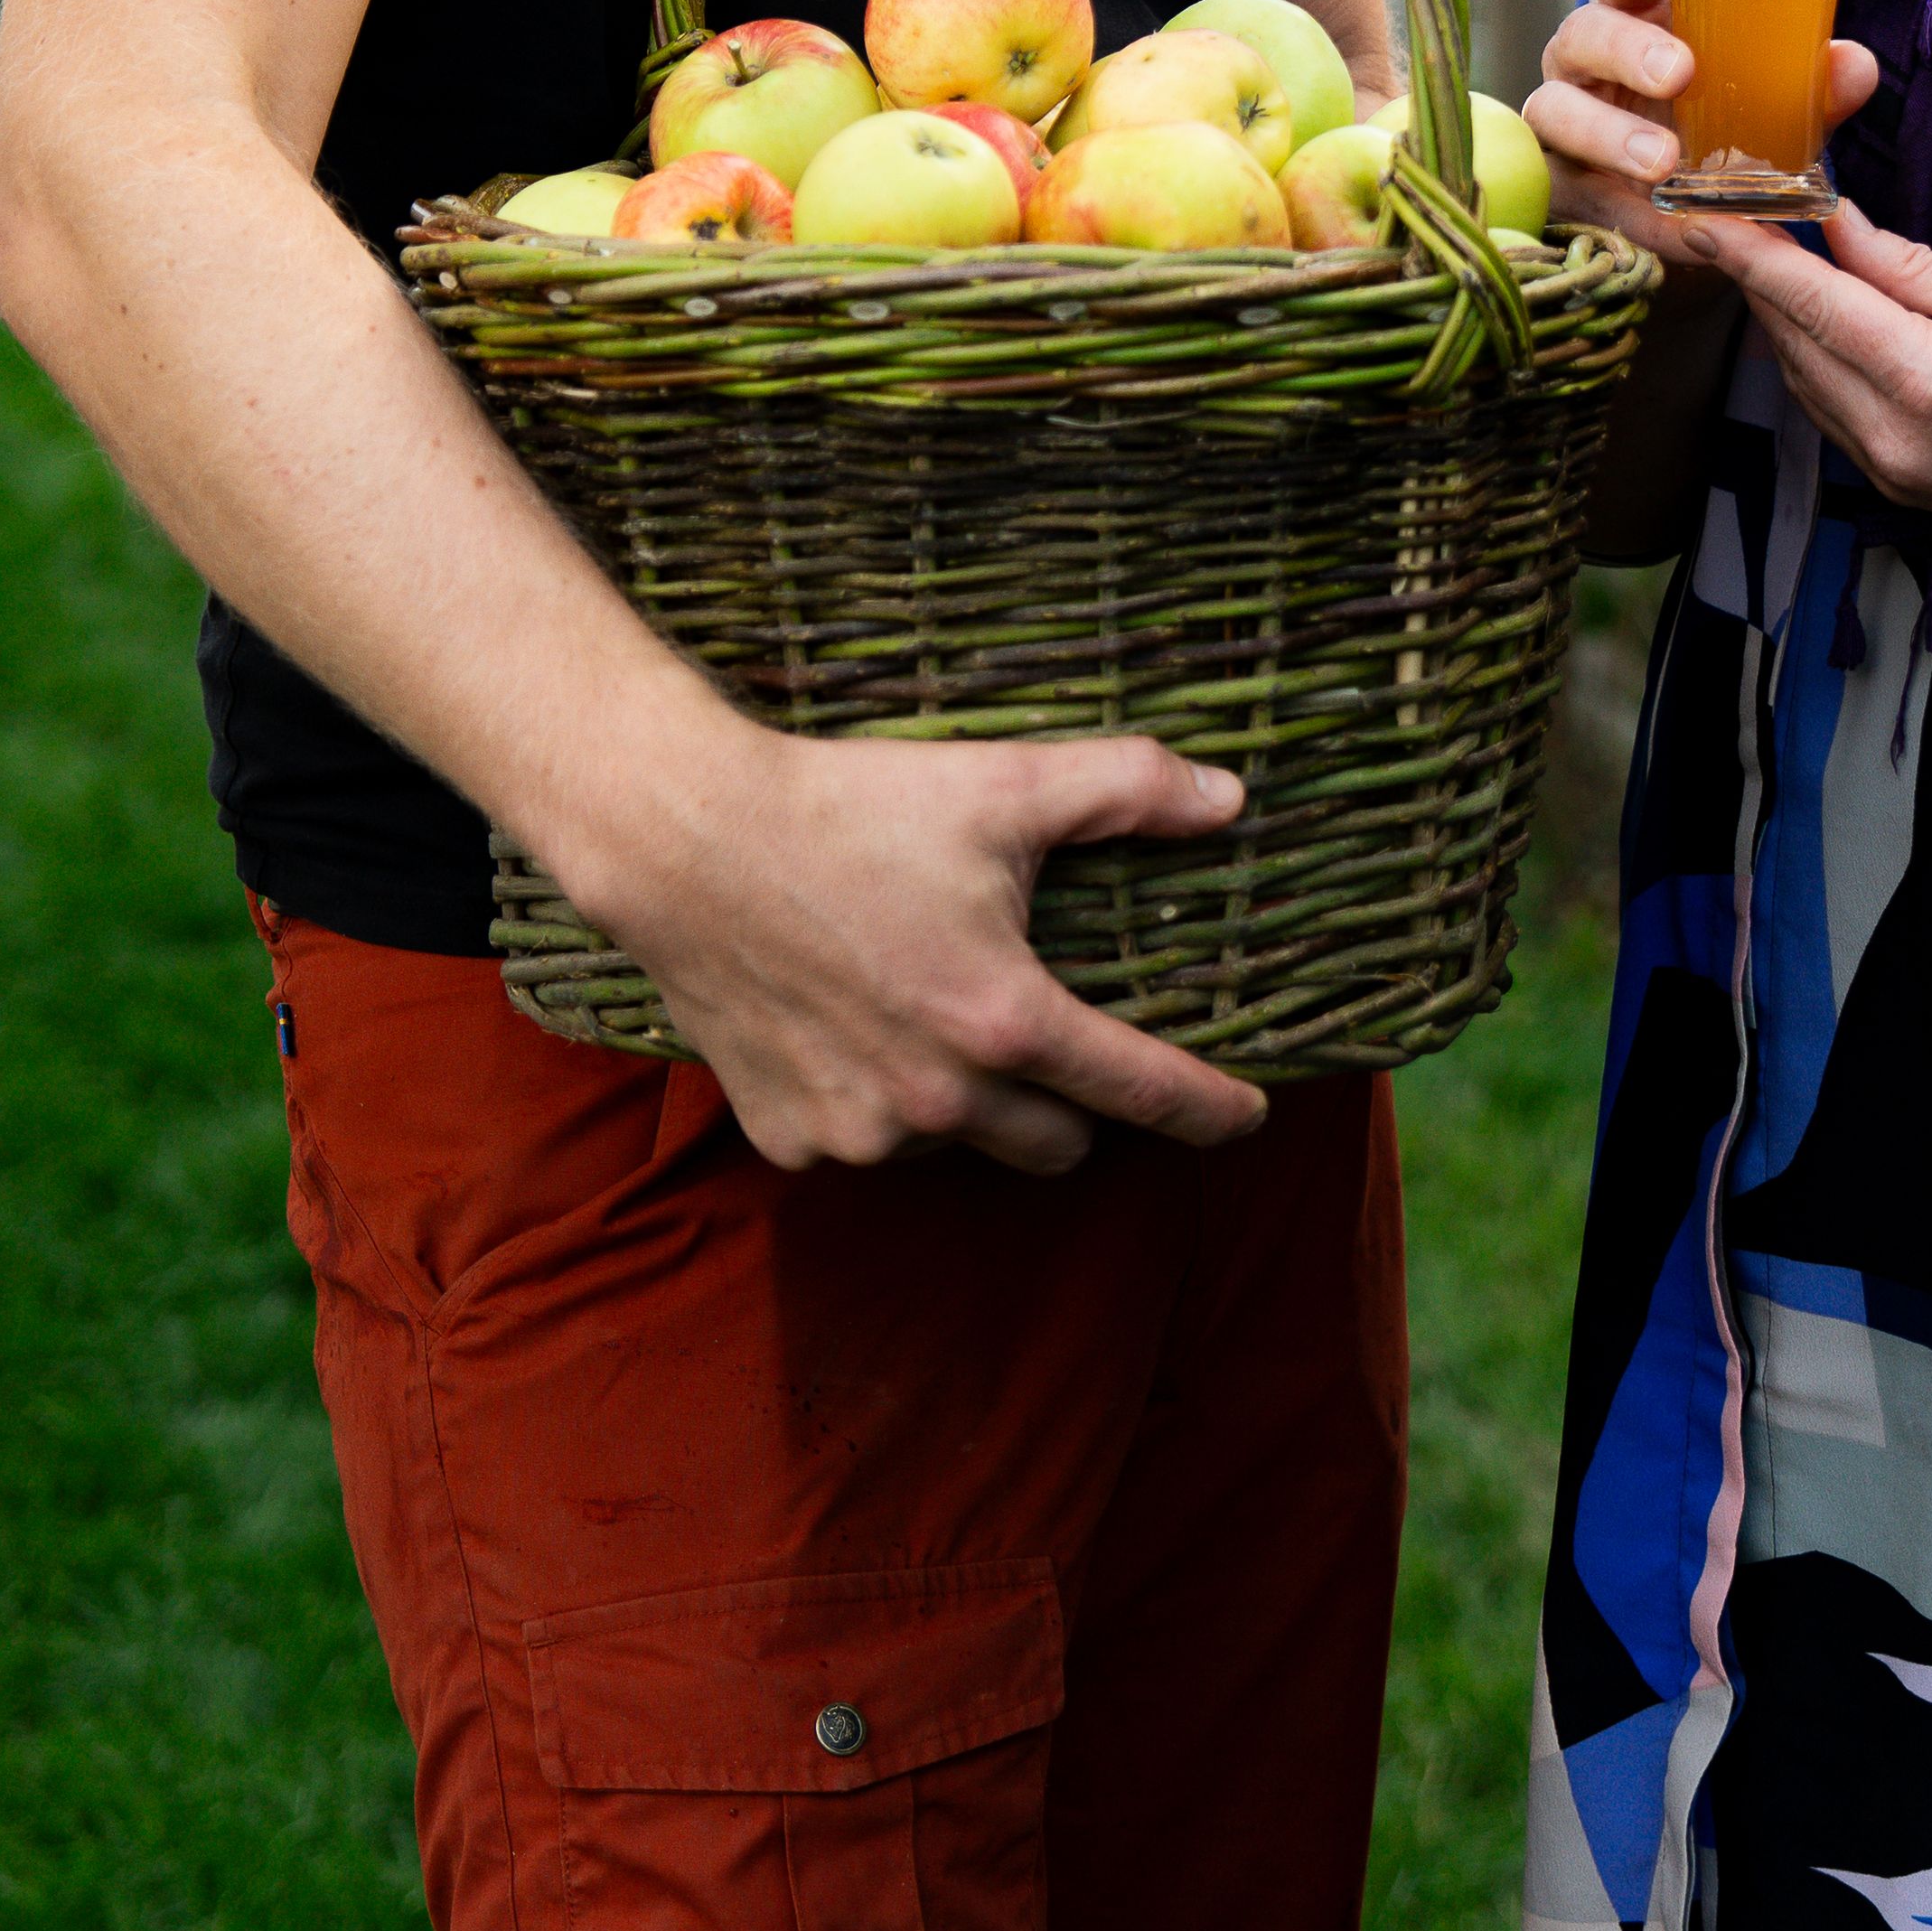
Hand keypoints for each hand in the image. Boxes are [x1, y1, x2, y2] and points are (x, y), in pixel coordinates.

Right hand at [580, 723, 1272, 1176]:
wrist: (685, 840)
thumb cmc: (849, 809)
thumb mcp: (1004, 784)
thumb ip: (1128, 789)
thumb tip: (1230, 796)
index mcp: (1005, 1024)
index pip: (1144, 1093)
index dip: (1209, 1109)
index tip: (1245, 1116)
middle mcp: (939, 1102)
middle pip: (1059, 1145)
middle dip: (1075, 1106)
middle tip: (1054, 1039)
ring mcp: (860, 1131)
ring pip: (961, 1146)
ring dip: (970, 1105)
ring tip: (933, 1014)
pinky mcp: (790, 1138)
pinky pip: (868, 1144)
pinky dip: (878, 1107)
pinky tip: (856, 1032)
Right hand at [1524, 0, 1880, 274]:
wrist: (1688, 202)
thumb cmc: (1723, 114)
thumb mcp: (1771, 93)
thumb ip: (1808, 77)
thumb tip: (1854, 66)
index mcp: (1638, 7)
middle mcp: (1590, 54)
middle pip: (1583, 28)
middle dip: (1627, 48)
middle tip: (1678, 73)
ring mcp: (1566, 114)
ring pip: (1555, 107)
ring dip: (1609, 132)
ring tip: (1662, 160)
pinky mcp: (1563, 179)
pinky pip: (1576, 192)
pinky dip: (1626, 212)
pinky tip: (1671, 226)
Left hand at [1684, 196, 1931, 556]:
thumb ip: (1909, 265)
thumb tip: (1834, 224)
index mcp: (1926, 381)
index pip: (1812, 304)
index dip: (1751, 254)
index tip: (1702, 213)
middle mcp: (1892, 438)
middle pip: (1793, 341)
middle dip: (1759, 276)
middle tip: (1739, 214)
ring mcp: (1887, 472)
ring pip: (1800, 379)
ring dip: (1782, 318)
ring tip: (1774, 255)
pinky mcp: (1892, 487)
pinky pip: (1826, 412)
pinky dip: (1812, 359)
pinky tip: (1818, 318)